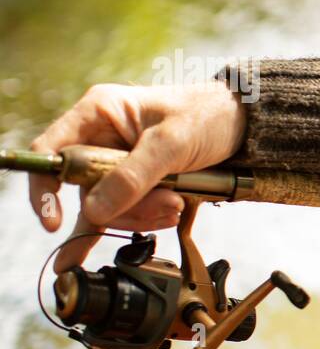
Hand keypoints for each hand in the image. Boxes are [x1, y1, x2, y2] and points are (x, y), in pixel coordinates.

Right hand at [27, 82, 246, 269]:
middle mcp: (102, 138)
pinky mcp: (140, 182)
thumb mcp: (173, 142)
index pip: (52, 151)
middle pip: (85, 189)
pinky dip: (137, 222)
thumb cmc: (208, 115)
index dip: (45, 187)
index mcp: (99, 113)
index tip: (53, 219)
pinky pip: (124, 211)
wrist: (245, 124)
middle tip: (166, 203)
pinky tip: (124, 235)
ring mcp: (120, 162)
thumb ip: (134, 176)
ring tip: (177, 204)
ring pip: (108, 205)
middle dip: (122, 206)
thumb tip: (95, 209)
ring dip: (141, 215)